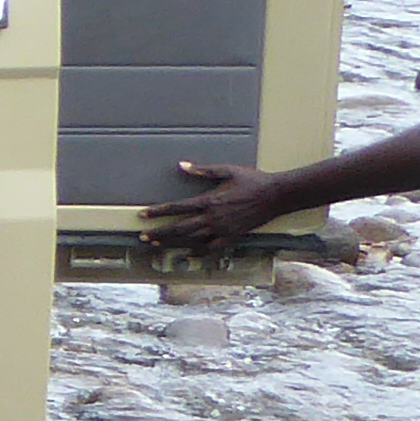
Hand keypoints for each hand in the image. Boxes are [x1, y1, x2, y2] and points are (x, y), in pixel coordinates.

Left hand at [143, 159, 283, 252]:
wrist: (276, 196)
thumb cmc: (252, 180)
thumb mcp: (227, 170)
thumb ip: (203, 169)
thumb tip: (182, 165)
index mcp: (209, 201)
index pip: (177, 208)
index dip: (158, 212)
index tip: (142, 214)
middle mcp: (213, 218)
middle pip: (179, 228)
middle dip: (159, 233)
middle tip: (143, 236)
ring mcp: (222, 230)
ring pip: (191, 240)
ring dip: (172, 243)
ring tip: (156, 245)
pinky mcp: (232, 237)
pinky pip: (211, 248)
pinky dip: (197, 253)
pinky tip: (186, 255)